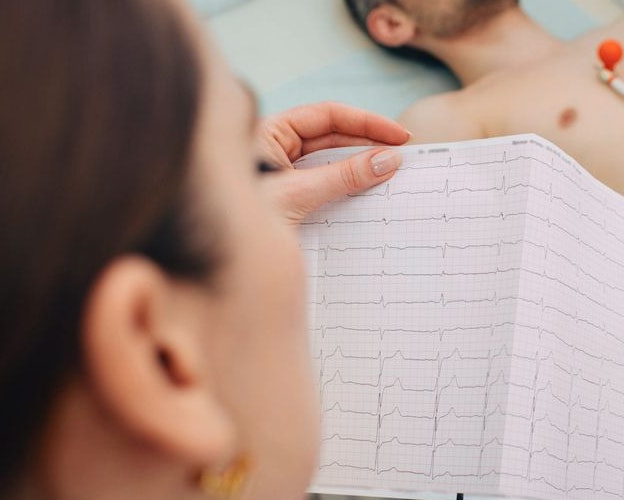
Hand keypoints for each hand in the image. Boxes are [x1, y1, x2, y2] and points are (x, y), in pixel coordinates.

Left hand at [256, 102, 409, 223]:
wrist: (221, 259)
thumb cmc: (242, 220)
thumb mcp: (298, 194)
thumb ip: (343, 176)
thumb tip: (386, 160)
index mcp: (269, 133)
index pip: (326, 116)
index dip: (364, 122)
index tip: (396, 135)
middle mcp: (276, 147)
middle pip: (331, 135)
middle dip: (367, 141)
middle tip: (402, 151)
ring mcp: (284, 172)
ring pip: (331, 159)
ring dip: (360, 163)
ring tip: (391, 168)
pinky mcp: (292, 197)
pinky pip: (326, 182)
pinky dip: (349, 184)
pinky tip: (369, 188)